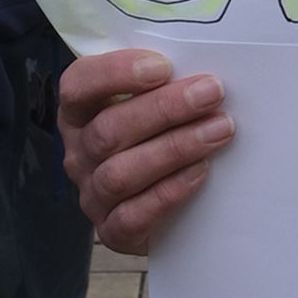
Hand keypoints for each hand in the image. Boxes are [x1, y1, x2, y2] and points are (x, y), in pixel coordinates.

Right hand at [57, 48, 233, 253]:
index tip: (163, 66)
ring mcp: (92, 194)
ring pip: (120, 172)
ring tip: (219, 130)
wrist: (171, 209)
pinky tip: (200, 172)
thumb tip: (201, 70)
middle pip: (108, 129)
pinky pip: (132, 216)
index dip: (115, 73)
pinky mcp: (112, 231)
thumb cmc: (163, 136)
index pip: (78, 85)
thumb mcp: (157, 102)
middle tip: (211, 93)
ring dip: (174, 148)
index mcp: (80, 112)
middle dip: (164, 108)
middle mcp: (79, 152)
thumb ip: (167, 82)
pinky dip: (168, 193)